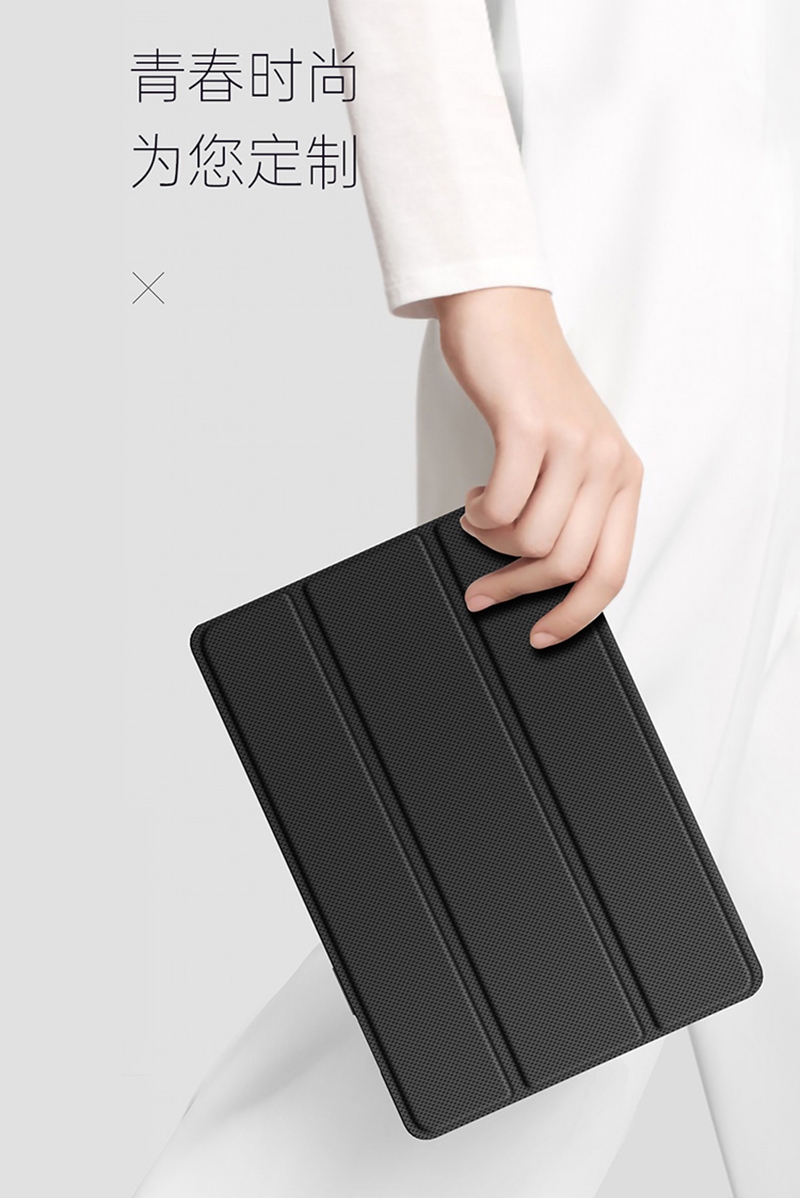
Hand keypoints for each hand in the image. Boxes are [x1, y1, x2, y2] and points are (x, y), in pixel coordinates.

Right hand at [432, 286, 643, 648]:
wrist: (504, 315)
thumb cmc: (531, 387)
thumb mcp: (569, 453)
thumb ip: (569, 509)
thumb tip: (538, 577)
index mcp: (623, 475)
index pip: (611, 570)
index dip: (575, 615)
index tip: (542, 635)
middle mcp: (607, 462)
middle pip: (565, 565)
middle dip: (516, 587)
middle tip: (485, 588)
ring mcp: (572, 445)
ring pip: (530, 541)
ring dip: (493, 542)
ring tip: (483, 516)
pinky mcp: (531, 429)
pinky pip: (502, 508)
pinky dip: (479, 515)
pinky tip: (476, 496)